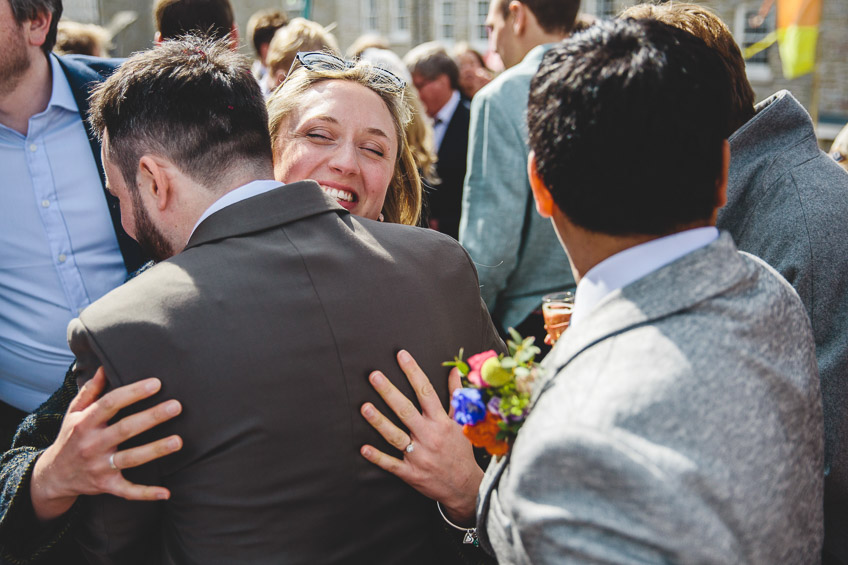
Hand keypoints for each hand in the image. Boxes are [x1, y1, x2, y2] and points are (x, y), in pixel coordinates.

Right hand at [30, 368, 182, 521]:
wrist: (52, 476)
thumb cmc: (71, 437)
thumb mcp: (74, 412)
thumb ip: (90, 390)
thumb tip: (105, 366)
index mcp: (85, 423)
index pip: (110, 404)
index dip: (133, 392)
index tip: (157, 383)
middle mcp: (92, 445)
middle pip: (125, 429)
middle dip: (151, 417)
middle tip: (176, 406)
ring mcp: (100, 467)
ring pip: (131, 458)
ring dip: (155, 450)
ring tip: (179, 441)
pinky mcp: (106, 486)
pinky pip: (127, 491)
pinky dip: (146, 493)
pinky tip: (167, 492)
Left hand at [360, 350, 482, 525]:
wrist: (466, 486)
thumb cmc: (460, 449)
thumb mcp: (462, 421)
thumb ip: (456, 395)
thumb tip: (454, 370)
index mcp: (441, 422)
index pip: (426, 391)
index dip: (413, 372)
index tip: (401, 355)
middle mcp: (429, 436)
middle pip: (406, 410)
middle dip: (389, 392)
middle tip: (374, 376)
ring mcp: (419, 455)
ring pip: (395, 436)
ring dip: (379, 422)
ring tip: (364, 407)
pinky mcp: (411, 473)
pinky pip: (391, 464)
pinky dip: (377, 457)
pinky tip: (363, 448)